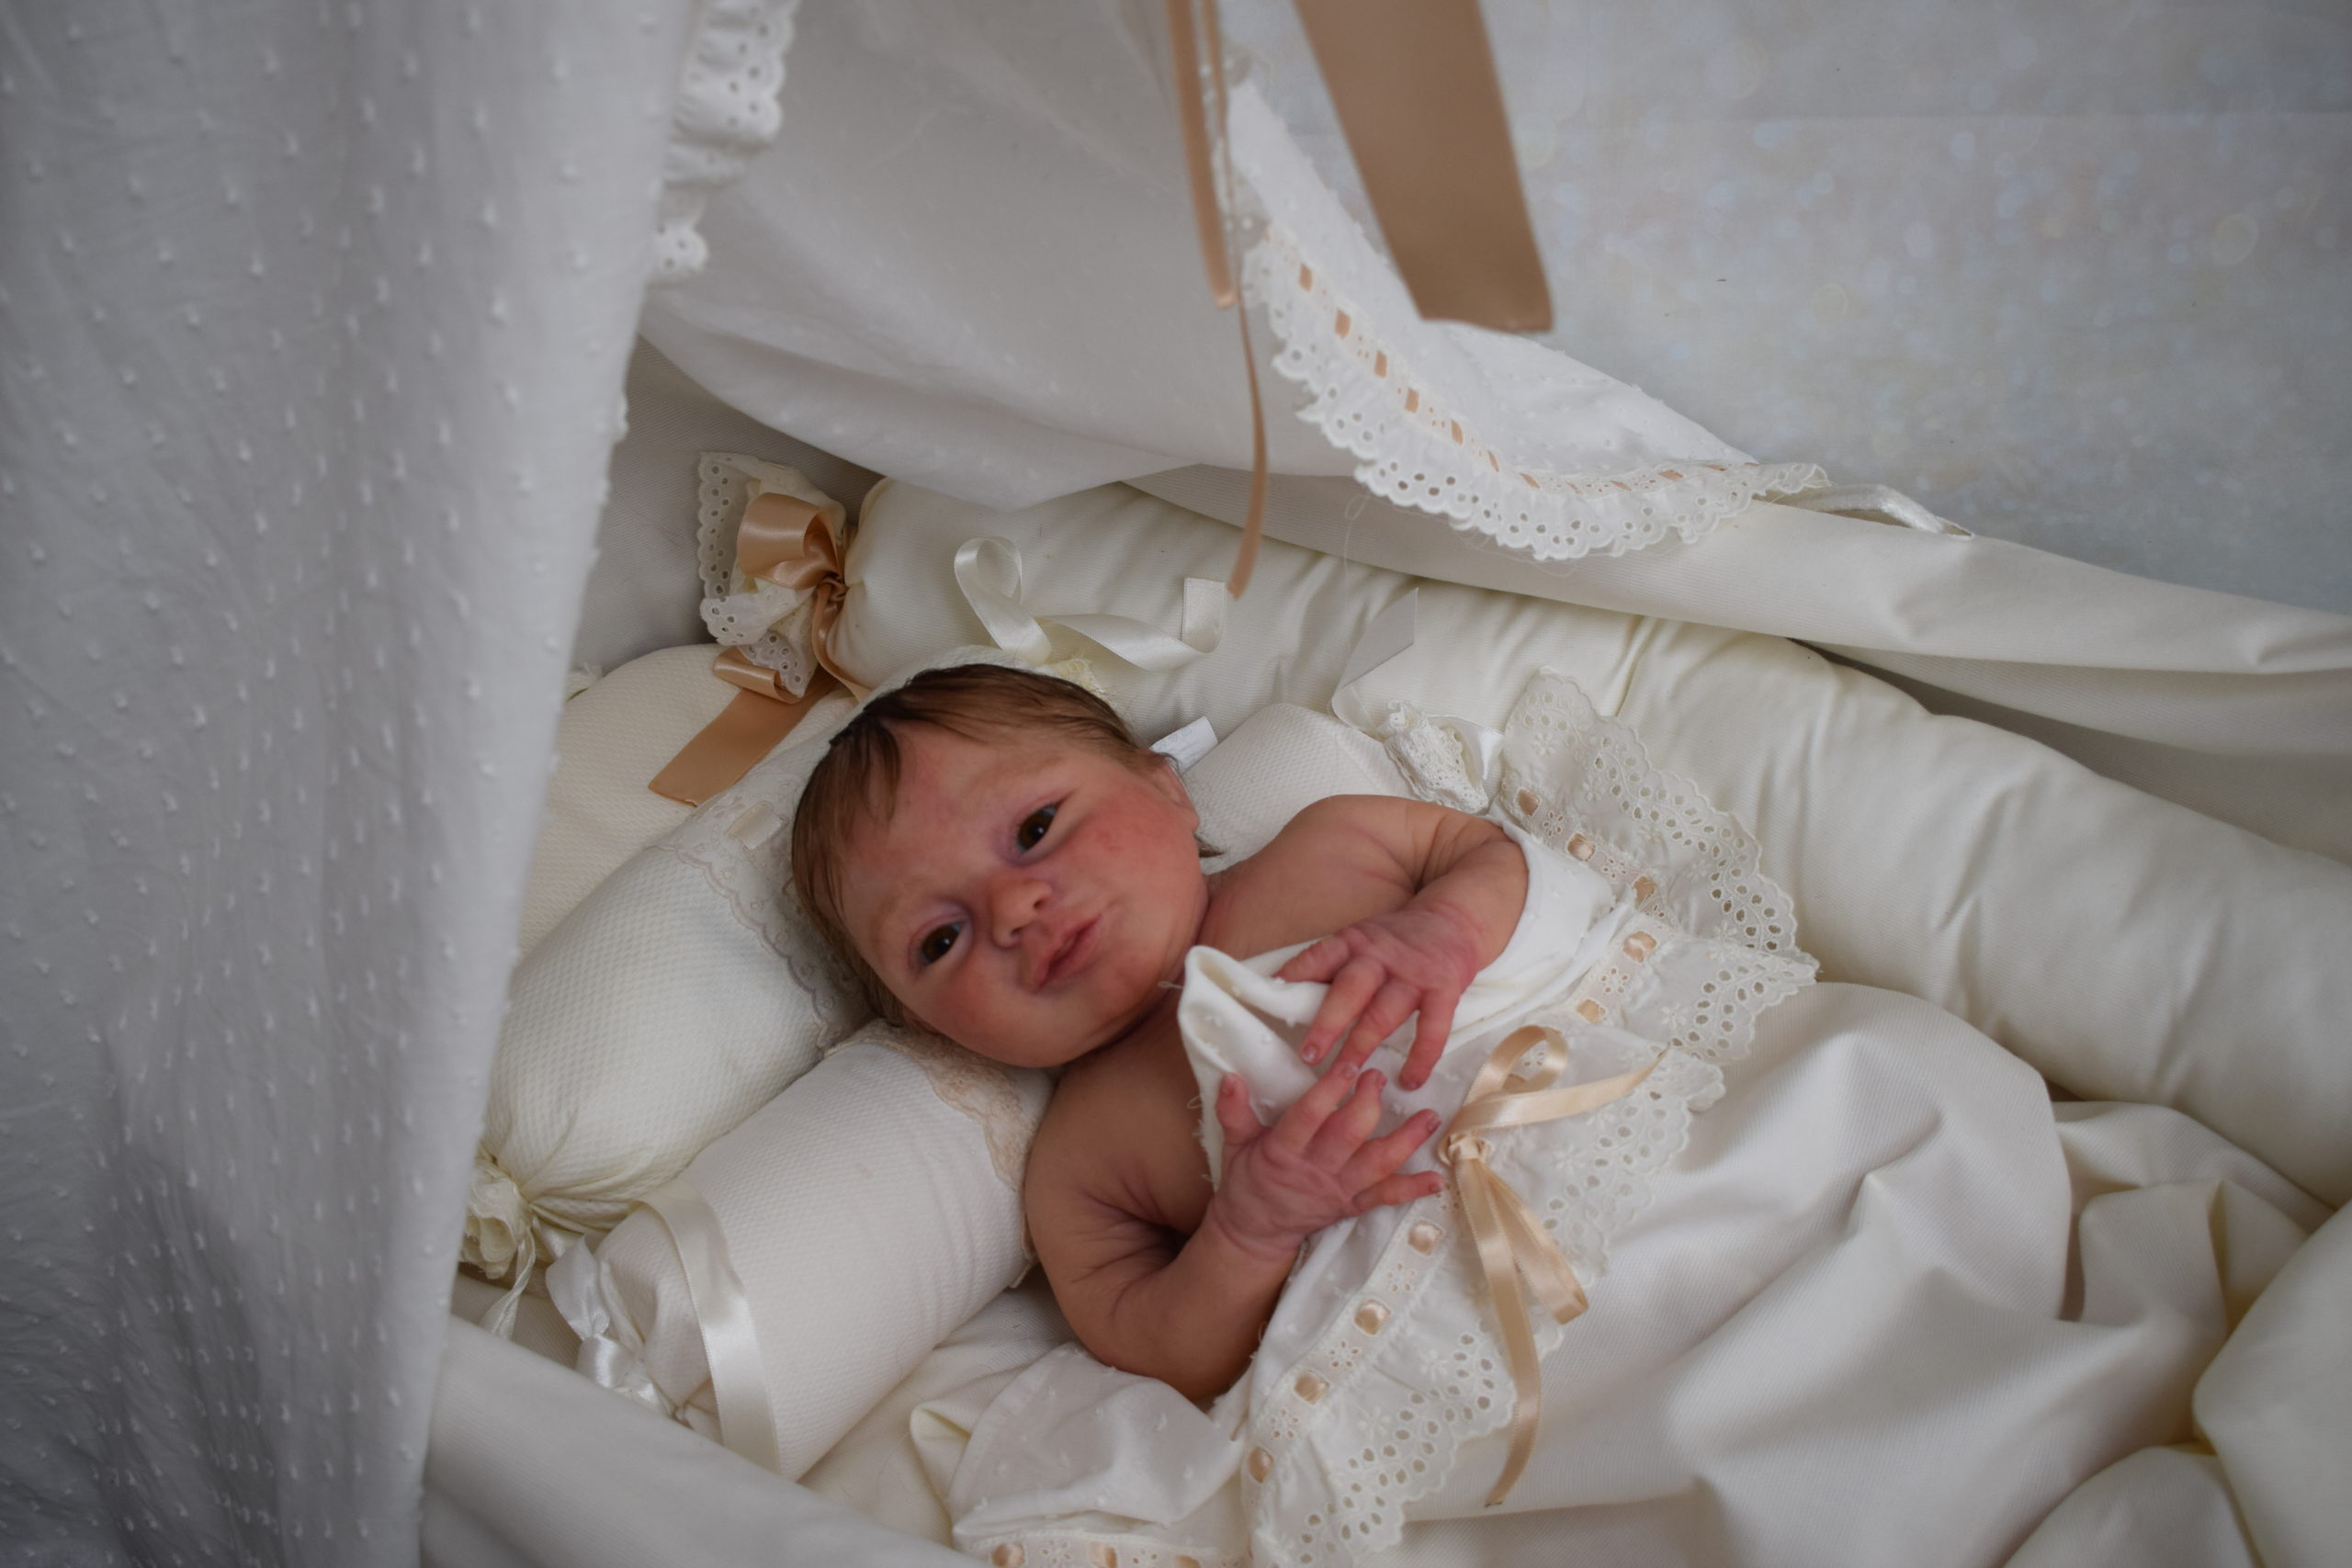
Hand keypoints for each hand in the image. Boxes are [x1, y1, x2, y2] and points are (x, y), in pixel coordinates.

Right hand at [1206, 1068, 1442, 1264]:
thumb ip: (1233, 1111)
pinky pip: (1386, 1197)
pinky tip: (1436, 1180)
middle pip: (1348, 1136)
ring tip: (1429, 1117)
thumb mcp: (1234, 1144)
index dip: (1329, 1091)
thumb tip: (1231, 1076)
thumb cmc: (1247, 1181)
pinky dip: (1412, 1189)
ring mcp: (1339, 1189)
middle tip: (1379, 1076)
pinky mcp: (1353, 1204)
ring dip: (1406, 1141)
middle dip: (1368, 1104)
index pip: (1309, 1116)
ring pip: (1376, 1164)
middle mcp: (1316, 1170)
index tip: (1348, 1065)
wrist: (1255, 1232)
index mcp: (1284, 1151)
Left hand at [1275, 905, 1482, 1088]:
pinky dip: (1422, 1056)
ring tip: (1345, 1075)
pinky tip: (1410, 1081)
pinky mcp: (1445, 989)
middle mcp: (1380, 955)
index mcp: (1353, 942)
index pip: (1319, 957)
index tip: (1271, 999)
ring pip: (1384, 1012)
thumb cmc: (1395, 941)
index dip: (1295, 976)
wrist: (1453, 918)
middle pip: (1350, 989)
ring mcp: (1413, 973)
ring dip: (1363, 1044)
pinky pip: (1433, 1027)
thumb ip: (1330, 968)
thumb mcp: (1360, 941)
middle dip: (1327, 1023)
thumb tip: (1282, 996)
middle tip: (1307, 1055)